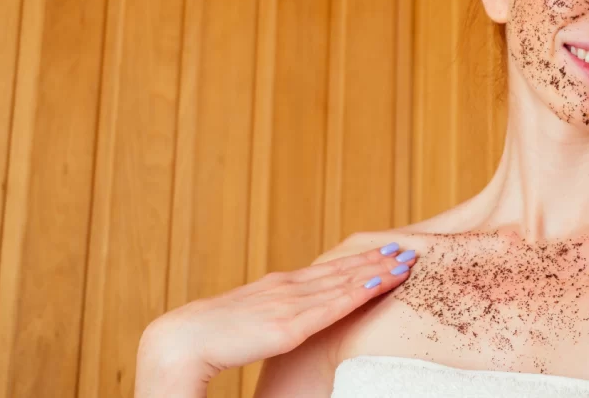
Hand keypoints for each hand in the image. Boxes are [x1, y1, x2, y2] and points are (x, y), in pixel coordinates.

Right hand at [134, 242, 417, 396]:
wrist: (180, 341)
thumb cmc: (209, 338)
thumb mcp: (249, 320)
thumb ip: (271, 316)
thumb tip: (286, 323)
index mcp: (277, 286)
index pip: (326, 269)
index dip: (358, 260)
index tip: (384, 250)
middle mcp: (287, 287)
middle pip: (341, 269)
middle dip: (376, 258)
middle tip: (408, 247)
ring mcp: (289, 304)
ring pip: (343, 282)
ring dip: (377, 270)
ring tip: (406, 260)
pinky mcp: (288, 326)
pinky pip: (333, 307)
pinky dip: (359, 293)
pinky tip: (381, 284)